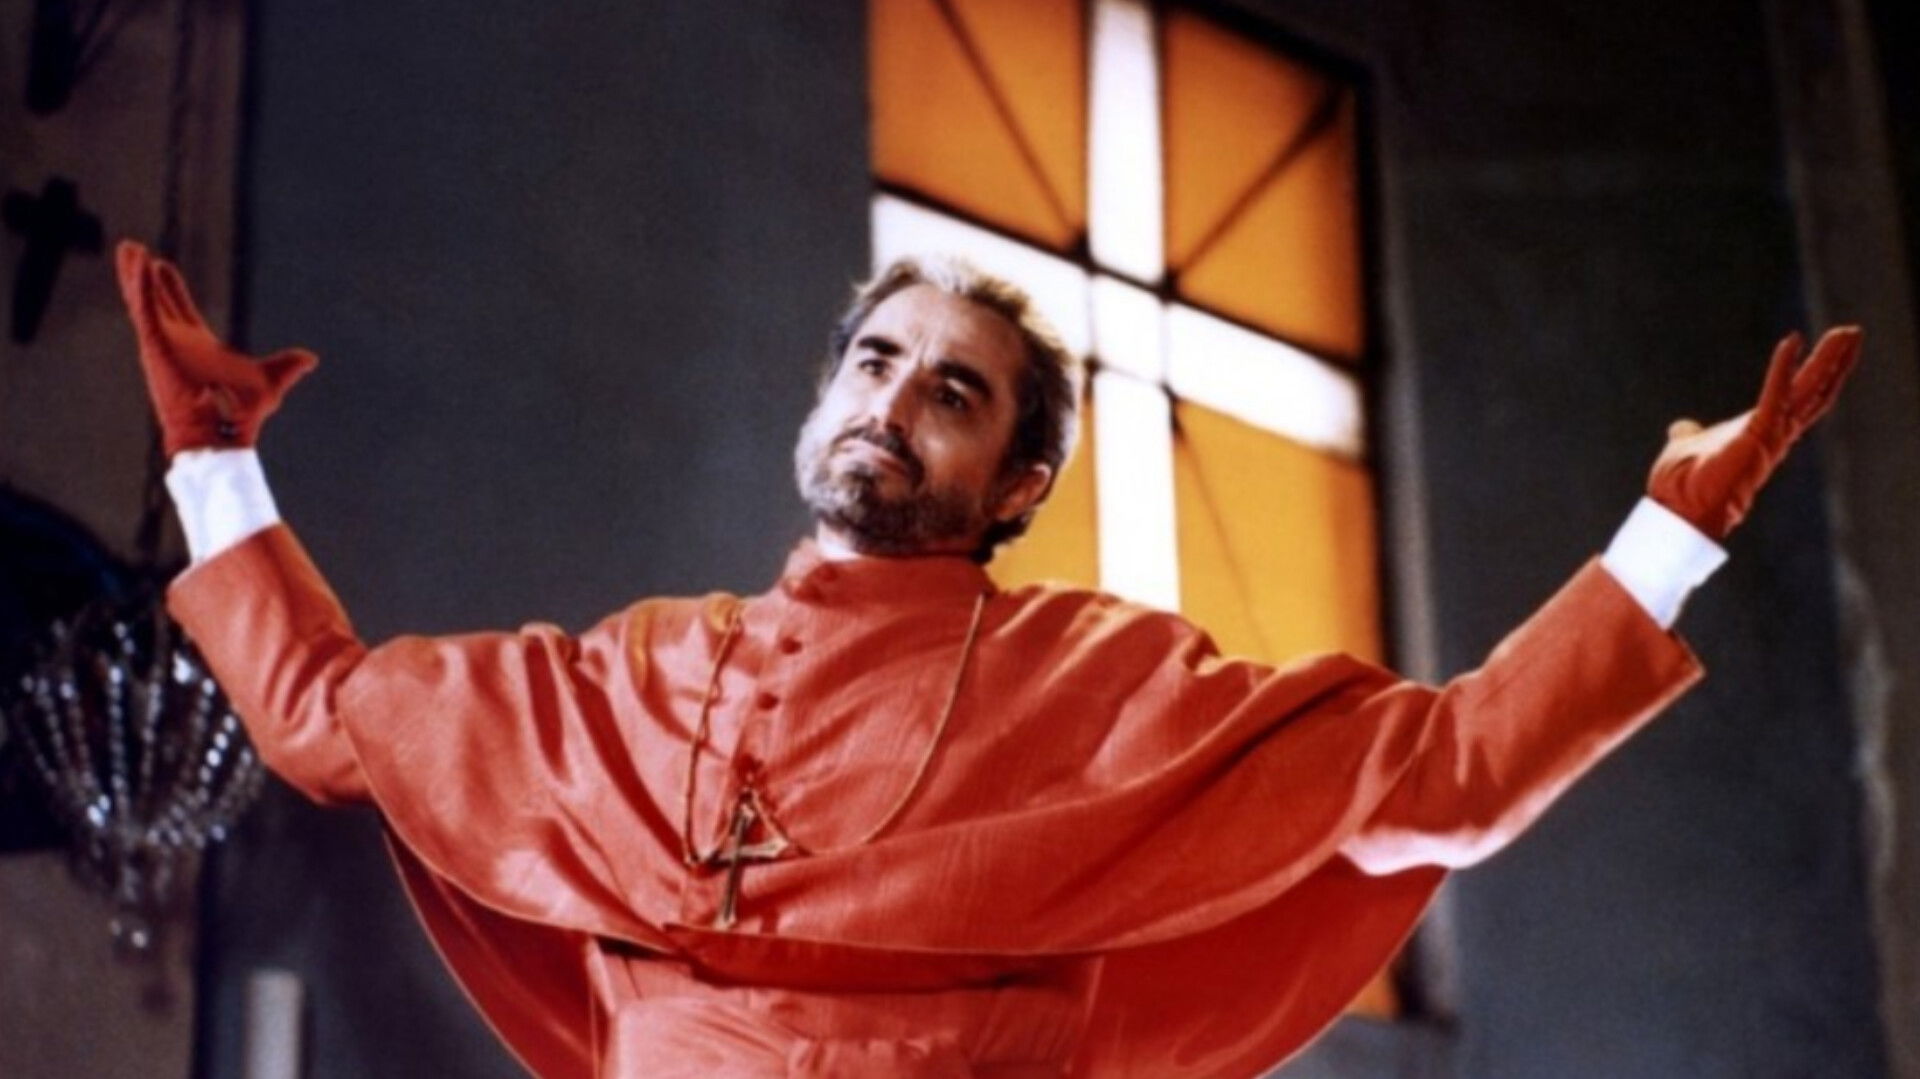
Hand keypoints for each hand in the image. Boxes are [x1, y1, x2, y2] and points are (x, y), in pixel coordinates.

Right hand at [116, 240, 316, 455]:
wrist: (224, 432)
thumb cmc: (242, 415)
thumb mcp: (270, 382)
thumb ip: (286, 366)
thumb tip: (310, 358)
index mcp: (198, 347)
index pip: (180, 310)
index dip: (171, 288)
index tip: (162, 265)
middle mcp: (176, 343)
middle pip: (156, 301)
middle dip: (143, 276)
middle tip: (134, 249)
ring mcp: (164, 344)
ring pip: (143, 302)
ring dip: (134, 275)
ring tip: (127, 248)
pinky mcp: (158, 346)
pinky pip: (145, 311)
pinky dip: (141, 287)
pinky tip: (139, 264)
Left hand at [1647, 326, 1862, 540]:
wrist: (1678, 508)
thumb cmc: (1683, 485)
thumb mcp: (1686, 447)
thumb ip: (1691, 435)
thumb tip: (1681, 429)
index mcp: (1760, 431)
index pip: (1798, 397)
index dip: (1817, 373)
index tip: (1831, 348)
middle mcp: (1773, 433)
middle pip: (1814, 390)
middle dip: (1835, 360)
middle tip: (1853, 331)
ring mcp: (1769, 434)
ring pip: (1809, 390)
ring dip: (1828, 359)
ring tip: (1847, 332)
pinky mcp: (1757, 433)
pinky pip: (1774, 393)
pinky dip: (1782, 367)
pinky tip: (1791, 341)